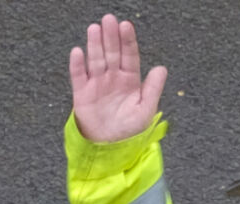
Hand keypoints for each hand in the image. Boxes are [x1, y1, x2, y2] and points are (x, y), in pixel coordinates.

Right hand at [69, 14, 166, 142]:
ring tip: (95, 29)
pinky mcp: (82, 94)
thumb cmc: (129, 130)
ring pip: (96, 60)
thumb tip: (162, 68)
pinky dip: (77, 65)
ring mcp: (97, 84)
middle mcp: (113, 78)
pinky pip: (78, 76)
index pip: (129, 56)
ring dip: (95, 44)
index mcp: (130, 81)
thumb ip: (152, 89)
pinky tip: (78, 52)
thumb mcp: (145, 110)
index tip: (126, 26)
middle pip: (112, 53)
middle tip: (109, 19)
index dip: (128, 41)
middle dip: (110, 37)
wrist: (110, 148)